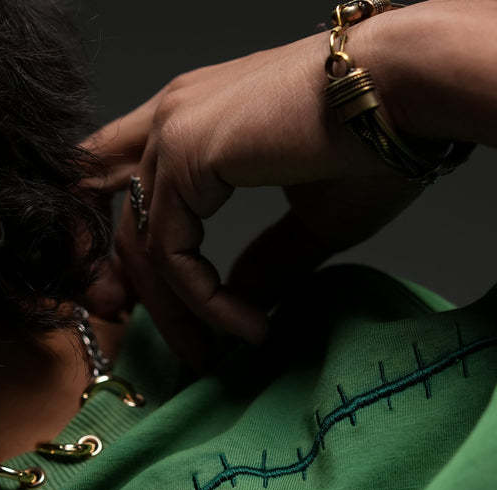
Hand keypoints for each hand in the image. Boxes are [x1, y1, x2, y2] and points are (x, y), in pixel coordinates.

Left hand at [80, 2, 474, 370]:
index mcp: (196, 120)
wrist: (407, 95)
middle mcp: (174, 118)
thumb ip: (266, 259)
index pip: (127, 189)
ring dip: (181, 315)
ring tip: (219, 353)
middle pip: (131, 230)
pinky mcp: (185, 152)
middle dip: (149, 303)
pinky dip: (205, 301)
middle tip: (190, 354)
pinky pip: (171, 253)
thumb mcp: (310, 219)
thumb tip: (243, 302)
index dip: (123, 253)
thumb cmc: (374, 147)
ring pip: (145, 248)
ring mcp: (173, 131)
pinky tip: (247, 326)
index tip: (139, 310)